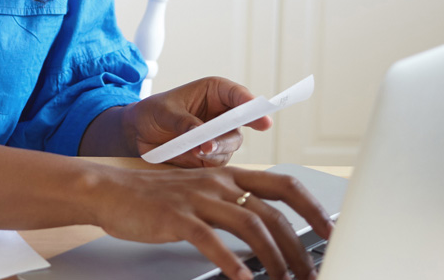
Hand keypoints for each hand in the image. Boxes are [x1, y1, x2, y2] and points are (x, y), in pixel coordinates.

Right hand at [90, 165, 332, 279]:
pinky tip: (242, 279)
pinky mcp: (176, 217)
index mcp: (230, 175)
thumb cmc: (159, 198)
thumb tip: (270, 232)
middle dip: (298, 244)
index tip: (330, 230)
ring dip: (272, 257)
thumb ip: (234, 205)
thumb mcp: (203, 194)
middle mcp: (219, 183)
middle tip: (310, 270)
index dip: (311, 206)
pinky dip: (230, 261)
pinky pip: (210, 240)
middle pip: (272, 211)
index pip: (283, 184)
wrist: (113, 191)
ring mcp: (198, 198)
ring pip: (249, 224)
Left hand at [124, 77, 272, 167]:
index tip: (258, 111)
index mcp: (215, 93)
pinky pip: (218, 161)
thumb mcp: (165, 112)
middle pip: (241, 124)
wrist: (138, 134)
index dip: (250, 103)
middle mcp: (222, 114)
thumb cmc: (153, 112)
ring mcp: (219, 136)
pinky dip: (207, 161)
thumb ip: (185, 122)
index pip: (239, 95)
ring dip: (216, 149)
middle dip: (230, 133)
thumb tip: (202, 137)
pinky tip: (193, 156)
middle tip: (215, 141)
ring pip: (231, 145)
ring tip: (197, 149)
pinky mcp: (211, 156)